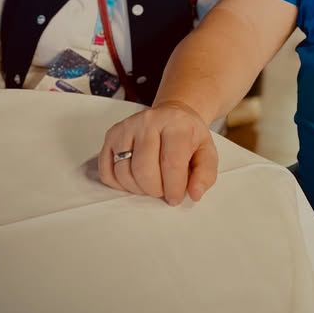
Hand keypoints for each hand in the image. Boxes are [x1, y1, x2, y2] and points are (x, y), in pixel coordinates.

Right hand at [98, 101, 218, 204]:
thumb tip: (195, 194)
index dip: (174, 188)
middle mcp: (149, 121)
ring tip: (151, 184)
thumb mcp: (206, 152)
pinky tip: (134, 180)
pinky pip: (106, 170)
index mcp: (176, 124)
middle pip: (144, 169)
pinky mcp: (112, 134)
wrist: (172, 115)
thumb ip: (205, 174)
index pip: (171, 163)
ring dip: (137, 189)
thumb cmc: (188, 137)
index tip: (176, 197)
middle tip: (163, 190)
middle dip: (154, 190)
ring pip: (123, 172)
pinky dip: (118, 184)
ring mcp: (127, 126)